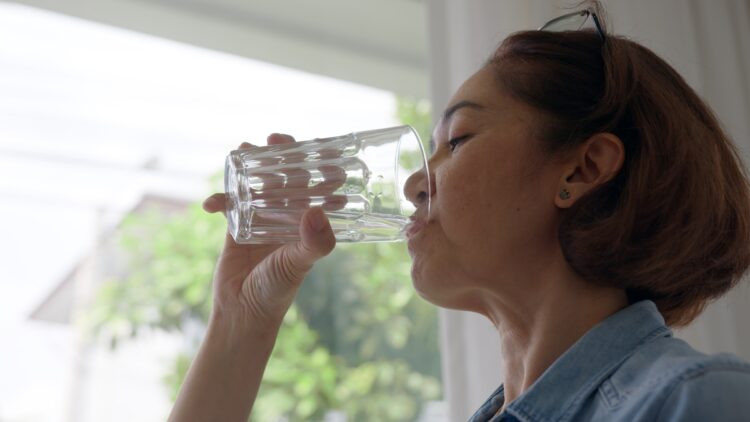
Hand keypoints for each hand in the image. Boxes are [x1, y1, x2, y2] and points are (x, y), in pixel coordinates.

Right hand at [202, 133, 336, 328]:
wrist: (242, 313)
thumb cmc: (277, 291)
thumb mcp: (298, 265)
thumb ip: (313, 243)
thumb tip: (316, 211)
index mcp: (309, 224)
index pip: (319, 188)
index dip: (320, 166)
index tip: (318, 147)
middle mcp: (288, 219)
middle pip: (288, 178)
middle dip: (283, 155)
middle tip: (274, 139)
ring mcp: (262, 220)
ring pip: (258, 184)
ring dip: (250, 166)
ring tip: (242, 150)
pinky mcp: (236, 227)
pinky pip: (229, 204)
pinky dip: (220, 199)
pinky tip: (210, 205)